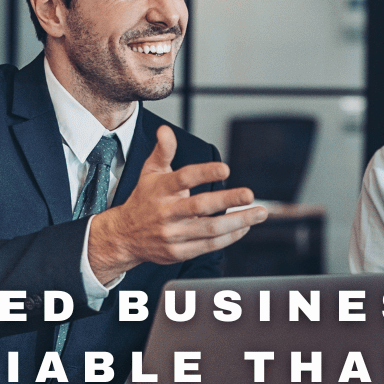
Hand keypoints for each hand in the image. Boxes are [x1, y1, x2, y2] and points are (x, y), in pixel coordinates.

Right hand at [88, 125, 269, 279]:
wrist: (125, 236)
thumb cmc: (144, 200)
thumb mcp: (149, 172)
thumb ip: (162, 151)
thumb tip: (166, 130)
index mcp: (160, 190)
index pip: (184, 178)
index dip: (205, 172)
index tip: (225, 169)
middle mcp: (167, 213)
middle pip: (200, 206)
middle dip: (228, 200)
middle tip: (249, 194)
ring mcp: (173, 234)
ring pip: (210, 229)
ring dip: (238, 221)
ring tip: (259, 213)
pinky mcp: (179, 252)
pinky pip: (209, 245)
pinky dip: (230, 237)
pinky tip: (244, 226)